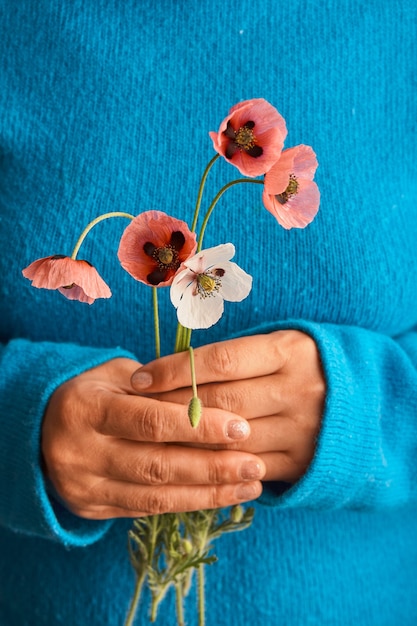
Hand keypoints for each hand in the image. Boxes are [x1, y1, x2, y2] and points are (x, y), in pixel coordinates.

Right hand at [41, 358, 263, 519]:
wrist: (42, 430)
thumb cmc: (93, 393)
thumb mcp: (115, 377)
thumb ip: (159, 389)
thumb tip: (214, 404)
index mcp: (85, 408)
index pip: (150, 420)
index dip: (198, 426)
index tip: (241, 427)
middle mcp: (80, 451)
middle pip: (157, 464)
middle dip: (213, 467)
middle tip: (256, 464)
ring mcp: (84, 486)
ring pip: (156, 496)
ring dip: (209, 492)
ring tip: (250, 485)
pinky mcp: (93, 509)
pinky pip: (148, 510)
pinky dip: (189, 503)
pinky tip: (221, 495)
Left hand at [131, 331, 324, 482]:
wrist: (369, 405)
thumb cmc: (304, 367)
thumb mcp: (280, 347)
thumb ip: (236, 356)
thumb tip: (171, 366)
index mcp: (289, 351)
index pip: (222, 360)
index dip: (175, 369)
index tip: (138, 378)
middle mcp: (297, 389)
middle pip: (220, 402)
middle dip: (170, 408)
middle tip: (131, 412)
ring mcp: (301, 429)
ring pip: (228, 440)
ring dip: (183, 442)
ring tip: (144, 439)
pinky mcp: (300, 462)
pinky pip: (245, 467)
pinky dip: (210, 467)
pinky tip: (179, 463)